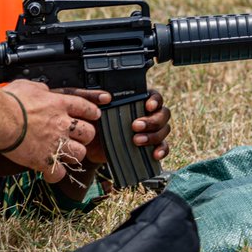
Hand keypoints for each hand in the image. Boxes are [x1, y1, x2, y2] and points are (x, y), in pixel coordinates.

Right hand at [1, 80, 99, 182]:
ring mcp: (55, 143)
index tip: (93, 115)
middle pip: (89, 133)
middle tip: (77, 137)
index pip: (86, 107)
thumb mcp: (28, 86)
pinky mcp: (44, 160)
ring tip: (64, 154)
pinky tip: (51, 171)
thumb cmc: (9, 101)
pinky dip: (55, 174)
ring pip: (79, 153)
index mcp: (59, 104)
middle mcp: (62, 124)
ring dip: (73, 155)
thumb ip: (41, 90)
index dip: (92, 112)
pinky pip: (59, 173)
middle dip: (85, 136)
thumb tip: (44, 91)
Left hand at [53, 88, 169, 166]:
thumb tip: (106, 97)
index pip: (155, 96)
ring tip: (136, 141)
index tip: (147, 106)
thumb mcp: (87, 106)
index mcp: (136, 100)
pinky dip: (162, 150)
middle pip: (163, 114)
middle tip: (135, 126)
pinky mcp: (149, 146)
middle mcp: (146, 114)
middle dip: (152, 121)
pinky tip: (155, 154)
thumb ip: (92, 97)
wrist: (87, 145)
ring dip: (154, 136)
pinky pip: (164, 146)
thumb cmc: (89, 121)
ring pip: (164, 130)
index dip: (155, 101)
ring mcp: (149, 130)